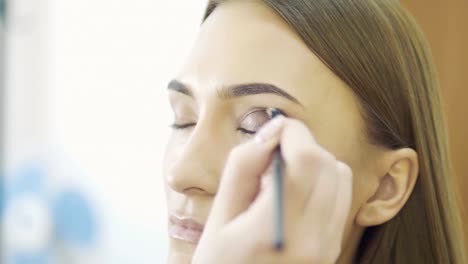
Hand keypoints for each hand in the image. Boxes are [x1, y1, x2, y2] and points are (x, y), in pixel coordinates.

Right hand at [192, 117, 352, 263]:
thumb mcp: (218, 220)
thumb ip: (242, 170)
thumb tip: (270, 131)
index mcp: (278, 229)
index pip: (307, 160)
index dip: (292, 133)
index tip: (273, 131)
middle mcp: (313, 239)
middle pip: (327, 164)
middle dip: (303, 145)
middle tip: (273, 155)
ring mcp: (327, 246)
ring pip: (340, 177)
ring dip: (315, 162)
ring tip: (282, 177)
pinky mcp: (332, 249)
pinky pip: (340, 198)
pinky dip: (323, 182)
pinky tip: (295, 194)